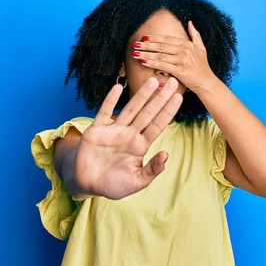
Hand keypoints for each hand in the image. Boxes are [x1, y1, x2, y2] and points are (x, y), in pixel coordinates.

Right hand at [73, 77, 182, 199]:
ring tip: (152, 80)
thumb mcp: (137, 182)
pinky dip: (110, 100)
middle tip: (172, 81)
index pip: (158, 125)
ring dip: (141, 95)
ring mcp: (113, 131)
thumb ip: (152, 170)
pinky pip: (104, 113)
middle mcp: (129, 135)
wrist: (87, 184)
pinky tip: (117, 87)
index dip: (168, 111)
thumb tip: (166, 155)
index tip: (178, 97)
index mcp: (140, 146)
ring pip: (130, 109)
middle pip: (148, 113)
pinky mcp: (96, 131)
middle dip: (160, 97)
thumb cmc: (113, 185)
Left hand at [132, 20, 216, 93]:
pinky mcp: (180, 70)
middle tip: (135, 44)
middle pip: (161, 46)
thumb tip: (190, 22)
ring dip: (146, 54)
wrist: (207, 82)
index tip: (144, 37)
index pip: (167, 39)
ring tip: (135, 54)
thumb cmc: (203, 66)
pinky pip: (162, 65)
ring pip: (160, 55)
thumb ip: (195, 34)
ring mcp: (182, 60)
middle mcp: (184, 50)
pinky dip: (152, 63)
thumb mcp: (201, 48)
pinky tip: (143, 62)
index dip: (154, 37)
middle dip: (146, 45)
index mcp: (187, 44)